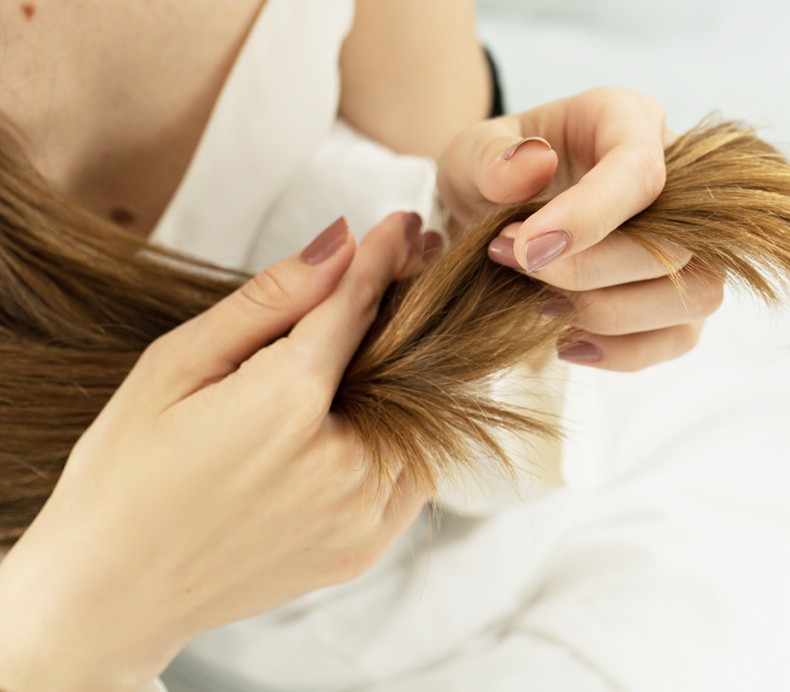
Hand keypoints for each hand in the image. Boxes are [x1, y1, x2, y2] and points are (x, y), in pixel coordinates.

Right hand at [0, 213, 430, 691]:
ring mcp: (360, 513)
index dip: (382, 259)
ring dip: (406, 371)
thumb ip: (268, 302)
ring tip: (378, 335)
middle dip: (403, 306)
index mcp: (285, 407)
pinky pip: (409, 470)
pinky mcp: (366, 547)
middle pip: (397, 359)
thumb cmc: (127, 471)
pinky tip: (365, 408)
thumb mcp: (176, 367)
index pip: (355, 306)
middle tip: (405, 262)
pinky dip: (398, 430)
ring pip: (414, 416)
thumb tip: (340, 242)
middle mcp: (341, 464)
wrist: (114, 592)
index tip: (403, 224)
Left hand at [437, 87, 723, 371]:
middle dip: (588, 273)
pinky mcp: (680, 294)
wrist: (496, 213)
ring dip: (611, 315)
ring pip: (695, 294)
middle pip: (673, 243)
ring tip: (542, 306)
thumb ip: (489, 158)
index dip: (589, 216)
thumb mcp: (469, 155)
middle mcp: (677, 178)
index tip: (525, 248)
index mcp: (628, 121)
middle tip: (514, 266)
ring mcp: (689, 240)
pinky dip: (623, 350)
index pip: (638, 170)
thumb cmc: (491, 175)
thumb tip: (533, 163)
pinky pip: (679, 336)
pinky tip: (566, 341)